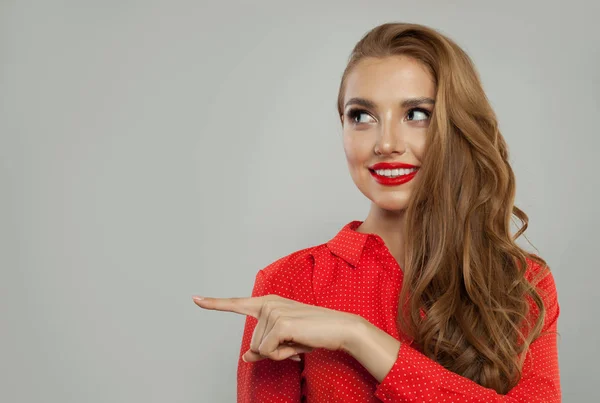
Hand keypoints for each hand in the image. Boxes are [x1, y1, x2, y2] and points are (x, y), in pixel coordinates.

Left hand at [192, 294, 362, 362]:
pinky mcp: (281, 322)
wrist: (341, 328)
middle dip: (272, 351)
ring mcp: (274, 311)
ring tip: (298, 341)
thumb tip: (246, 357)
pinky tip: (298, 345)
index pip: (237, 304)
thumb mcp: (285, 342)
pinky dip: (282, 355)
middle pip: (253, 343)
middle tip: (294, 343)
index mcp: (268, 302)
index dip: (214, 303)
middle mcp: (268, 303)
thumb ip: (263, 347)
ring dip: (280, 353)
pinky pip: (268, 352)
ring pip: (260, 349)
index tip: (195, 299)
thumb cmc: (314, 333)